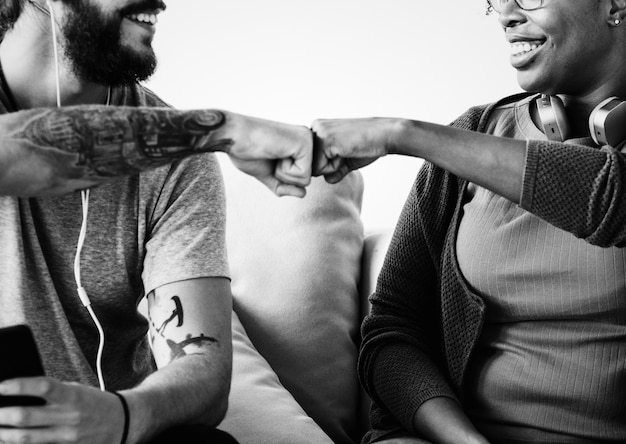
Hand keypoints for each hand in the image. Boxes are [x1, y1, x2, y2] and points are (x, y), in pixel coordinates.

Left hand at [0, 377, 124, 443]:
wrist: (122, 422)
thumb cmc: (94, 403)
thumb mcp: (77, 390)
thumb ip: (52, 392)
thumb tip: (18, 393)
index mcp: (73, 395)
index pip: (42, 386)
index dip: (18, 386)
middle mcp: (68, 416)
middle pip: (26, 416)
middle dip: (1, 414)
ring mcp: (66, 436)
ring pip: (26, 438)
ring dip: (3, 434)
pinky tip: (9, 441)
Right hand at [226, 115, 311, 197]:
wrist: (234, 137)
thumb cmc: (247, 150)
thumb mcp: (268, 173)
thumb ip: (284, 185)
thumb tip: (302, 194)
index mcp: (299, 143)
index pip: (301, 177)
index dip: (281, 177)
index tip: (269, 158)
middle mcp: (306, 139)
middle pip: (306, 181)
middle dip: (283, 177)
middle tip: (270, 157)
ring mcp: (308, 140)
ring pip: (306, 180)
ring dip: (283, 173)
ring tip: (272, 154)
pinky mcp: (305, 144)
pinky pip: (303, 175)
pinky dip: (284, 171)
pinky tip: (275, 153)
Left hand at [311, 117, 393, 182]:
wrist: (384, 135)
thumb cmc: (367, 145)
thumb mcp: (345, 160)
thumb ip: (333, 170)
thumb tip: (324, 180)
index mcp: (317, 129)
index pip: (311, 159)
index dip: (329, 164)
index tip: (345, 151)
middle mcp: (314, 128)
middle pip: (310, 164)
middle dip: (329, 167)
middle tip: (347, 152)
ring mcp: (319, 133)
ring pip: (313, 168)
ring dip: (332, 167)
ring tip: (347, 151)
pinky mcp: (325, 140)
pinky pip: (320, 168)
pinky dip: (335, 168)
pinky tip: (347, 152)